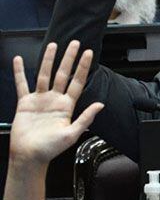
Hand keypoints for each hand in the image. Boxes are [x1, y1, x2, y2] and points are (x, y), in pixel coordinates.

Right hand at [9, 41, 104, 167]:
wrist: (30, 156)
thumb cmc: (50, 149)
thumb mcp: (72, 134)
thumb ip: (86, 118)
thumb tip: (100, 105)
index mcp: (67, 106)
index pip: (78, 82)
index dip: (83, 67)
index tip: (88, 53)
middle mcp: (55, 100)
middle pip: (63, 74)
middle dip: (69, 58)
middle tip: (75, 43)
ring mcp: (40, 100)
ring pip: (44, 75)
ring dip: (48, 60)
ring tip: (52, 45)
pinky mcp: (25, 103)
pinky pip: (22, 84)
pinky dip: (19, 72)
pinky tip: (19, 60)